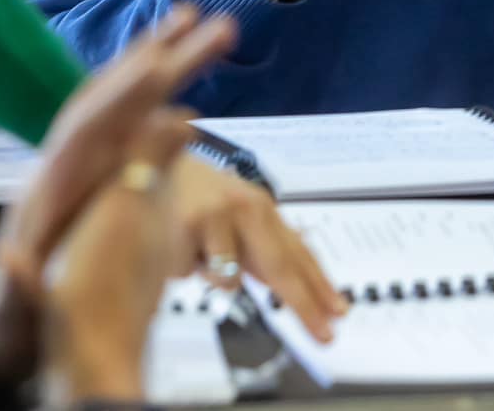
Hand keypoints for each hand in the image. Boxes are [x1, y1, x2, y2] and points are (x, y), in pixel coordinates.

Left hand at [0, 7, 237, 385]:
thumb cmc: (12, 328)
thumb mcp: (12, 316)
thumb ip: (15, 288)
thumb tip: (13, 255)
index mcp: (49, 193)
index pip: (88, 132)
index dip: (124, 99)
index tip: (162, 68)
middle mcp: (62, 163)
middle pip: (111, 96)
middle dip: (161, 57)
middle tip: (215, 25)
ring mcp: (75, 161)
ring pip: (114, 95)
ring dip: (153, 54)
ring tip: (196, 18)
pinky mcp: (91, 167)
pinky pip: (119, 114)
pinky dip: (144, 83)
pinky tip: (171, 63)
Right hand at [171, 153, 343, 339]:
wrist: (153, 158)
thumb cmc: (201, 196)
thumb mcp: (238, 216)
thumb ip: (264, 249)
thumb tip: (299, 288)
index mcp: (262, 209)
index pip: (299, 252)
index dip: (321, 285)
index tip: (340, 313)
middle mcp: (245, 209)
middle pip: (281, 268)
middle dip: (305, 306)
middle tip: (325, 337)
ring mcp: (217, 216)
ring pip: (228, 281)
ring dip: (211, 274)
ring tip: (195, 249)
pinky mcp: (186, 226)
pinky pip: (190, 273)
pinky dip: (182, 265)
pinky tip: (174, 240)